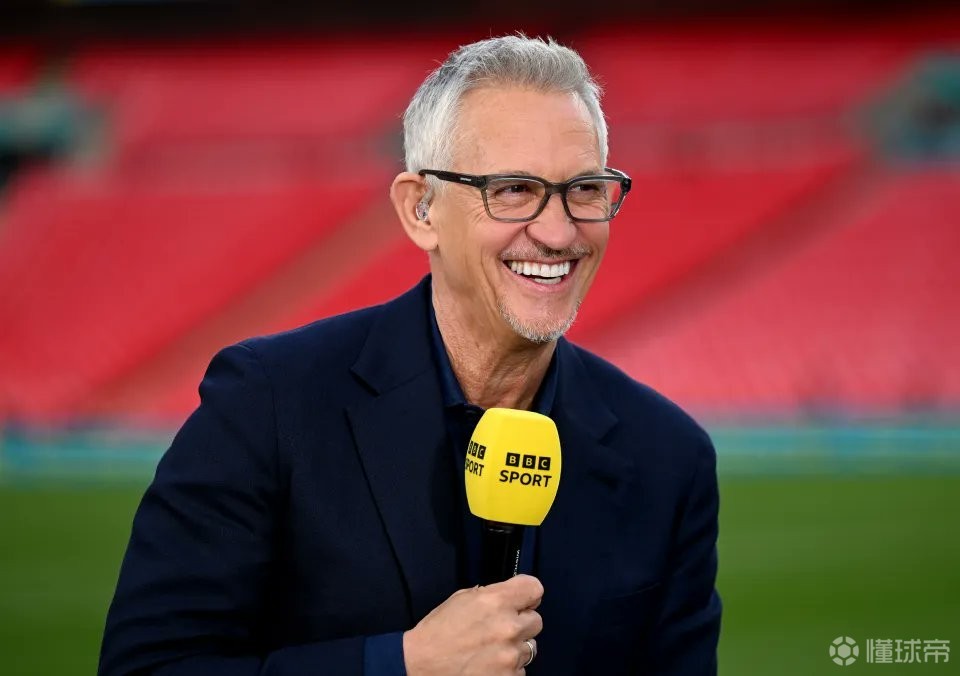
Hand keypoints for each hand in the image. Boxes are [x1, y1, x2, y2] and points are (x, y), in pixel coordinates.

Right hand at [403, 574, 543, 674]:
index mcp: (496, 601)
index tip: (520, 601)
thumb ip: (490, 595)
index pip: (534, 589)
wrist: (421, 665)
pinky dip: (508, 669)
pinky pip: (521, 671)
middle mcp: (508, 627)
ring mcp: (510, 656)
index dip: (527, 595)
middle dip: (521, 623)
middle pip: (536, 621)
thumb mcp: (461, 599)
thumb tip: (510, 597)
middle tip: (500, 630)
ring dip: (515, 648)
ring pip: (530, 648)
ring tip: (492, 651)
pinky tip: (489, 667)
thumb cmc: (437, 630)